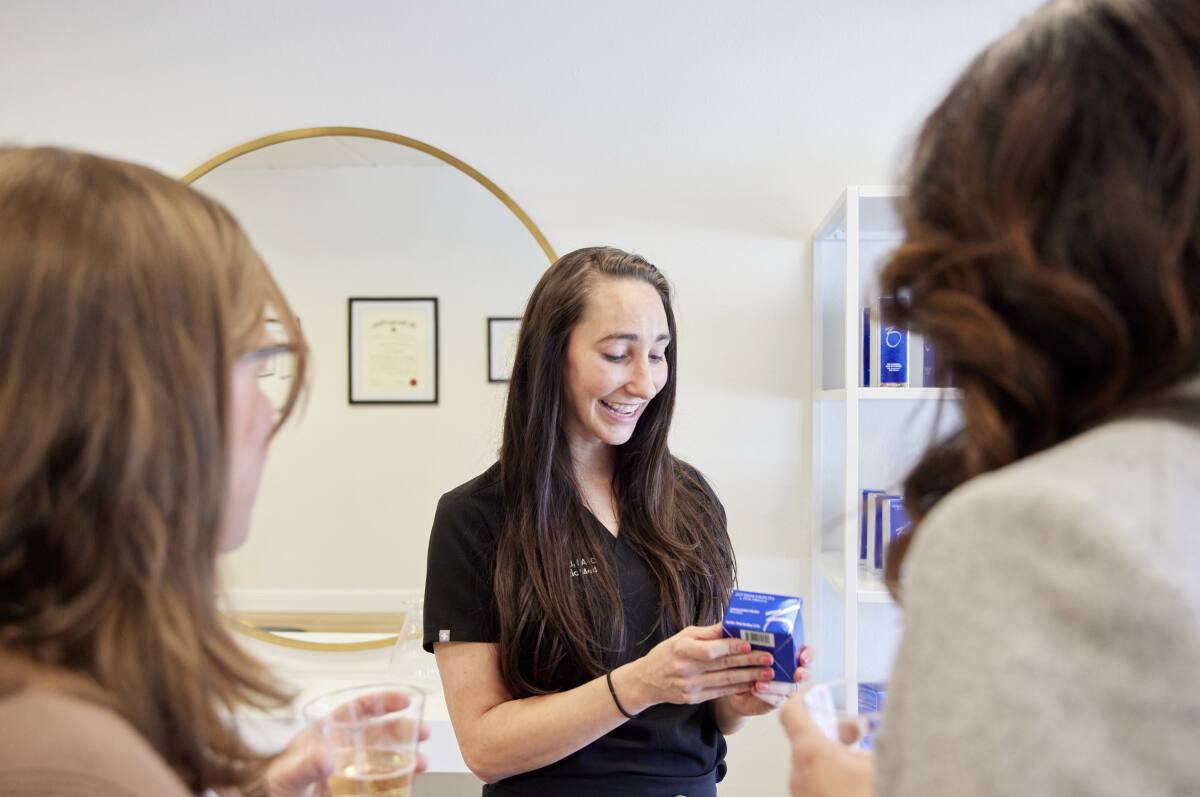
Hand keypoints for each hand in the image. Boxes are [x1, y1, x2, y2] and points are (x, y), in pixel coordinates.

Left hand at [265, 692, 431, 796]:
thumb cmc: (271, 787)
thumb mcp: (285, 774)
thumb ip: (304, 764)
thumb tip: (325, 756)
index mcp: (326, 734)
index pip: (358, 709)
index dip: (383, 701)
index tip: (404, 699)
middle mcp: (343, 749)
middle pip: (379, 733)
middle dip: (404, 729)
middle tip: (423, 732)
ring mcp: (350, 771)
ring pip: (385, 758)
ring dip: (407, 757)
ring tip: (423, 762)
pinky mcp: (355, 790)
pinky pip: (382, 782)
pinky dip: (399, 781)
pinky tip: (409, 782)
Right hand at [614, 623, 769, 711]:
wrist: (648, 680)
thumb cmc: (669, 653)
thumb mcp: (683, 636)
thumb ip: (708, 632)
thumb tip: (731, 623)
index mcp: (683, 649)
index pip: (711, 650)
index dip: (732, 647)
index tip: (751, 643)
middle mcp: (687, 669)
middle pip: (723, 666)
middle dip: (749, 662)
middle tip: (769, 659)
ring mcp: (691, 686)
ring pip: (726, 681)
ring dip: (750, 677)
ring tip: (768, 673)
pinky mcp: (695, 698)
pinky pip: (721, 692)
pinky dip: (739, 688)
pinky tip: (753, 684)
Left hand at [723, 645, 812, 716]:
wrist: (734, 683)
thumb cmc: (743, 659)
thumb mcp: (745, 646)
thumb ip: (747, 636)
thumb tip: (733, 622)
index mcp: (789, 654)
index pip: (807, 652)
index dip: (808, 655)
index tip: (803, 658)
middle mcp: (792, 670)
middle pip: (806, 672)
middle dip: (804, 673)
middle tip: (797, 674)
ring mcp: (786, 687)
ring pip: (788, 687)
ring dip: (776, 685)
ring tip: (760, 683)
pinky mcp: (777, 700)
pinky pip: (776, 699)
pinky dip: (766, 695)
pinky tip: (755, 689)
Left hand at [780, 685, 873, 796]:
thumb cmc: (864, 795)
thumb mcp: (879, 761)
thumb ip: (880, 737)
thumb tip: (886, 725)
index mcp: (810, 752)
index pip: (790, 712)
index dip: (800, 697)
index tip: (812, 692)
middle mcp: (798, 771)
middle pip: (804, 737)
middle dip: (828, 729)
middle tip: (852, 732)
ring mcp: (800, 791)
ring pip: (810, 760)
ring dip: (830, 752)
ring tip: (856, 757)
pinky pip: (812, 778)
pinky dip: (828, 770)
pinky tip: (851, 777)